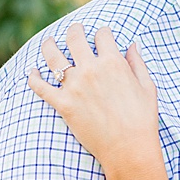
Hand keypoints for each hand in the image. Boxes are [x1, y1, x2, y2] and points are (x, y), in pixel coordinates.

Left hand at [27, 24, 161, 177]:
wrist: (128, 149)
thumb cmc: (142, 119)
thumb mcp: (147, 87)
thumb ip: (137, 63)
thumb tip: (132, 45)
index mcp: (113, 63)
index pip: (102, 35)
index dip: (102, 33)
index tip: (101, 36)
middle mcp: (91, 70)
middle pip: (74, 38)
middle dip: (74, 30)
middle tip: (74, 30)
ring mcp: (74, 87)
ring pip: (53, 57)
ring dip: (48, 45)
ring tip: (48, 42)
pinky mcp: (63, 104)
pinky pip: (41, 87)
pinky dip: (33, 77)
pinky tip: (32, 71)